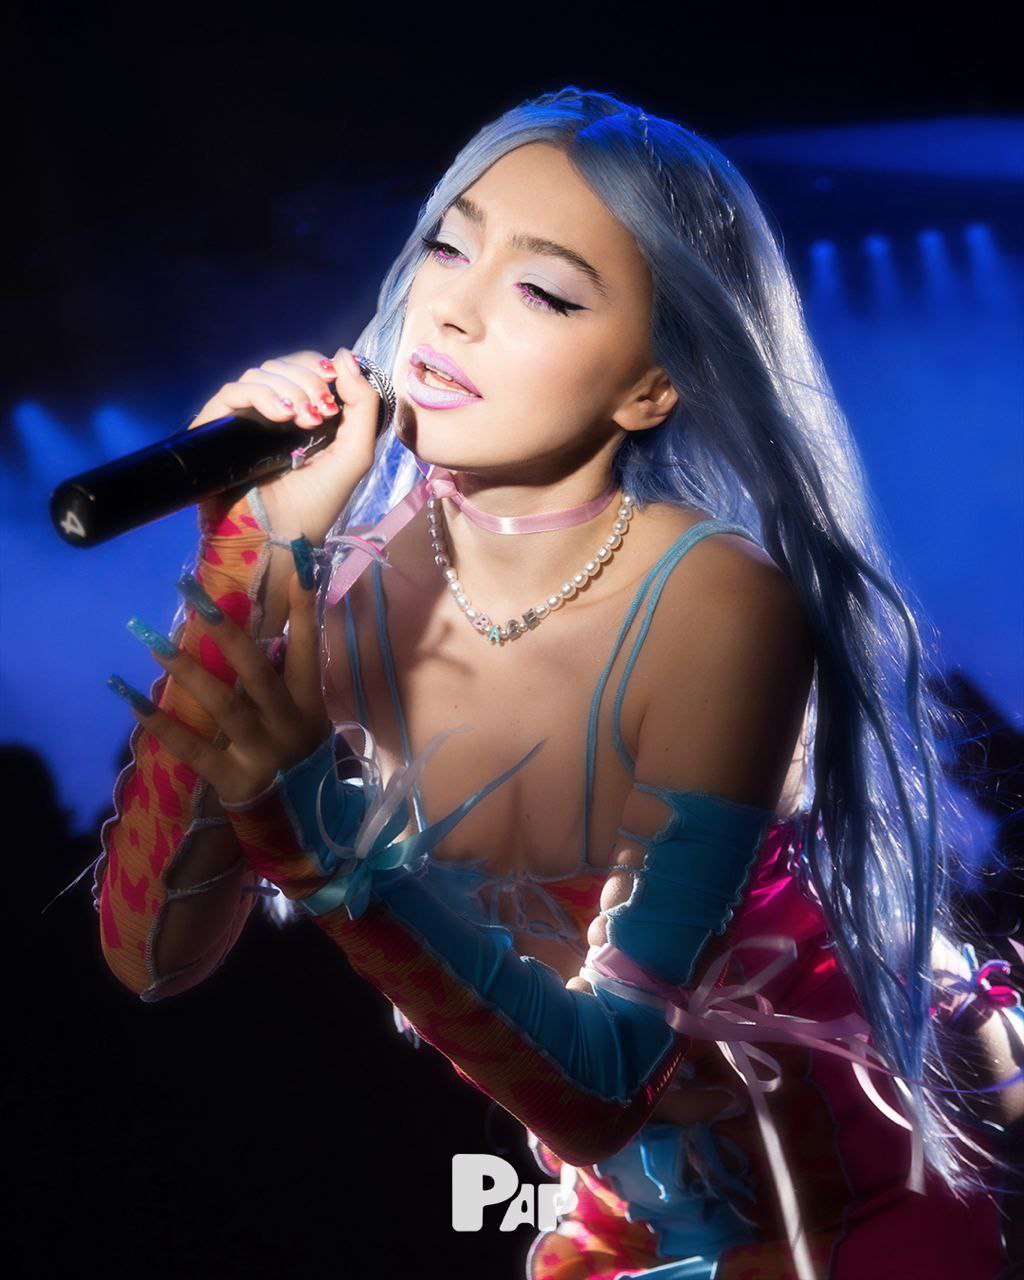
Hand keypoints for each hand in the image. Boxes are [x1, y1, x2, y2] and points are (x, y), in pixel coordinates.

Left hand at [123, 565, 330, 807]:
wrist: (308, 826)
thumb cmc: (303, 761)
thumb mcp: (310, 720)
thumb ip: (290, 682)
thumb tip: (270, 633)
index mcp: (310, 704)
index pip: (309, 650)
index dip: (304, 612)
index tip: (299, 569)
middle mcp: (287, 724)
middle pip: (258, 673)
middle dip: (229, 635)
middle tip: (199, 600)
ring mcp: (260, 753)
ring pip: (224, 705)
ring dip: (188, 671)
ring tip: (153, 642)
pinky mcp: (232, 780)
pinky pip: (192, 749)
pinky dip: (161, 726)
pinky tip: (132, 701)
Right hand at [189, 347, 381, 544]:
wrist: (278, 538)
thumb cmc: (316, 504)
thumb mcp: (356, 454)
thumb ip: (363, 405)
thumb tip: (344, 355)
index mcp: (301, 416)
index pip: (304, 368)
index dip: (319, 367)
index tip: (335, 383)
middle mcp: (270, 413)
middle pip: (283, 365)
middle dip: (308, 380)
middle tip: (321, 412)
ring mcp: (242, 419)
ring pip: (259, 374)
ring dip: (289, 389)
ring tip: (305, 421)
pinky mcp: (216, 426)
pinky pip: (233, 391)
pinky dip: (261, 396)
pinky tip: (281, 418)